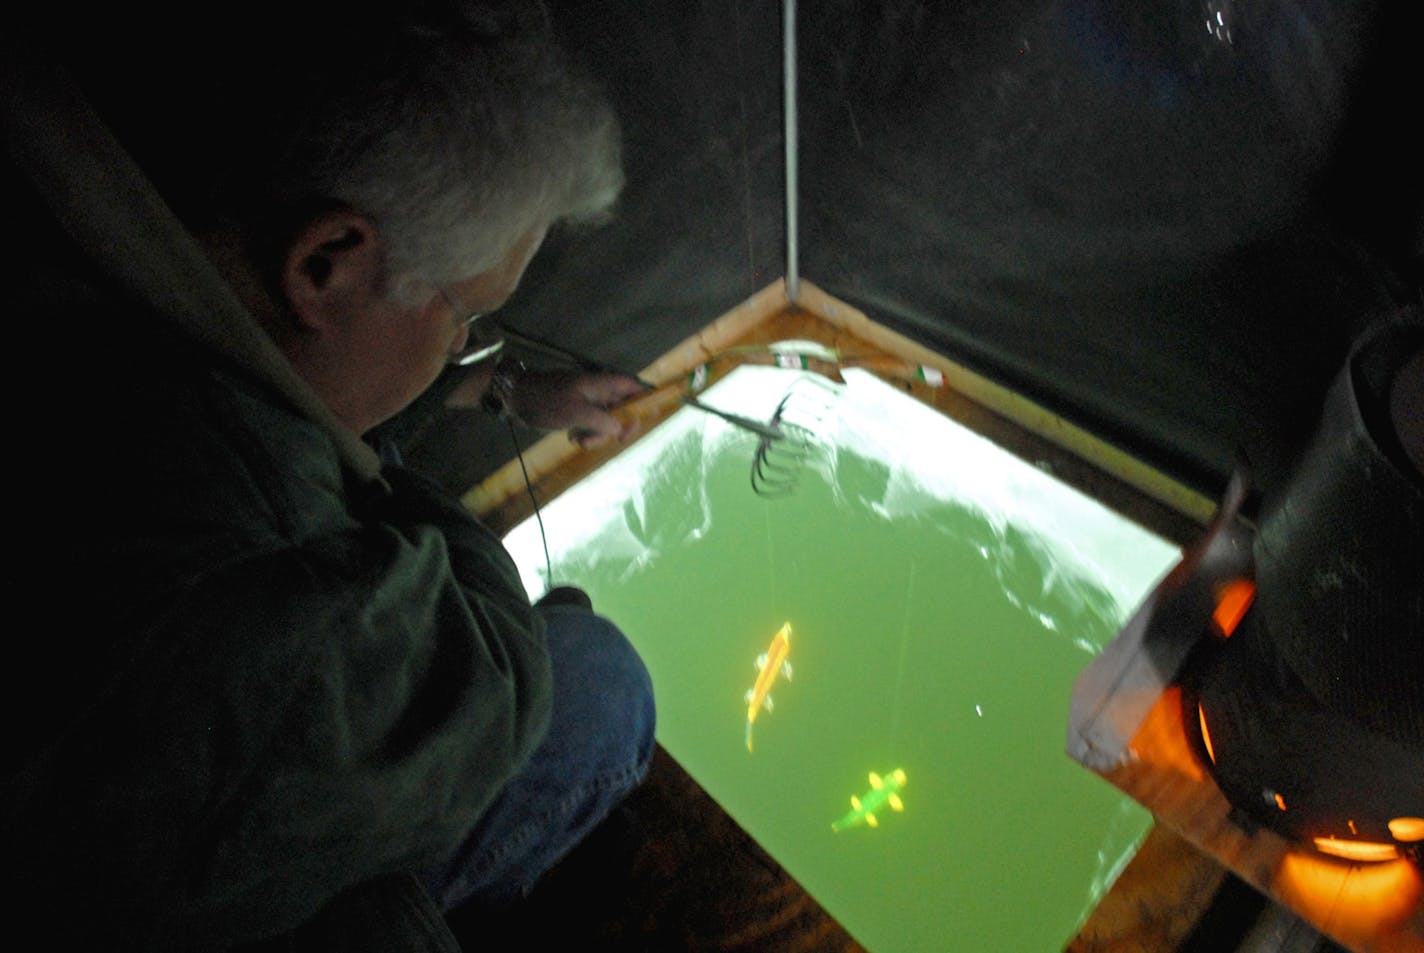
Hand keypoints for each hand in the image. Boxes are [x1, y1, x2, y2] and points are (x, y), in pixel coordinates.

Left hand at [510, 369, 645, 446]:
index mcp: (599, 384)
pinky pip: (591, 425)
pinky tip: (572, 438)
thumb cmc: (545, 401)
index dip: (644, 398)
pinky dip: (586, 434)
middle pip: (622, 409)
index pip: (632, 386)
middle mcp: (597, 391)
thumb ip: (601, 420)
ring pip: (605, 421)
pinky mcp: (576, 412)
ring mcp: (586, 402)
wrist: (515, 398)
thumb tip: (619, 429)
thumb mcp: (574, 412)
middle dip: (617, 427)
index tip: (648, 417)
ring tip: (579, 440)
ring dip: (597, 435)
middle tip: (616, 440)